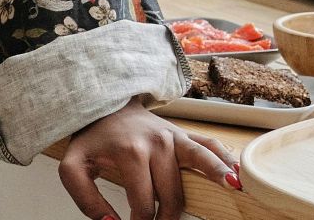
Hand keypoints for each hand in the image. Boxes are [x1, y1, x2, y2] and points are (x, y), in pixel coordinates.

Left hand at [58, 98, 239, 219]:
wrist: (104, 106)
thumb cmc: (93, 138)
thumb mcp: (73, 166)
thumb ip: (85, 198)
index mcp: (130, 152)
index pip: (142, 201)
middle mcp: (156, 143)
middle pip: (171, 194)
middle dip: (167, 217)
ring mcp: (174, 136)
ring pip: (201, 162)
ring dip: (216, 178)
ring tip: (233, 190)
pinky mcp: (185, 134)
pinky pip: (210, 145)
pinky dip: (226, 159)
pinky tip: (239, 173)